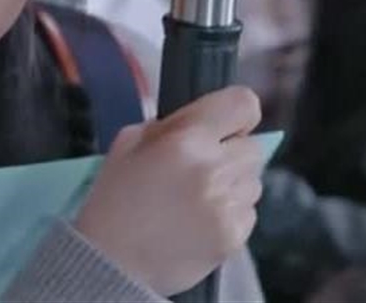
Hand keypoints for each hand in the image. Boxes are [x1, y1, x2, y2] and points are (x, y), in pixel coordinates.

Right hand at [75, 86, 265, 295]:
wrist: (111, 260)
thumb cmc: (114, 196)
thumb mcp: (126, 144)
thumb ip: (168, 126)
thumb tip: (203, 123)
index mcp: (186, 140)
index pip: (243, 105)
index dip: (237, 114)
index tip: (225, 127)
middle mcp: (214, 169)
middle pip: (253, 147)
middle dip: (231, 153)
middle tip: (201, 169)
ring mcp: (228, 205)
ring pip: (254, 181)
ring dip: (233, 184)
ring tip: (198, 199)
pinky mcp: (235, 236)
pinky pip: (249, 212)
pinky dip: (230, 213)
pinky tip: (200, 220)